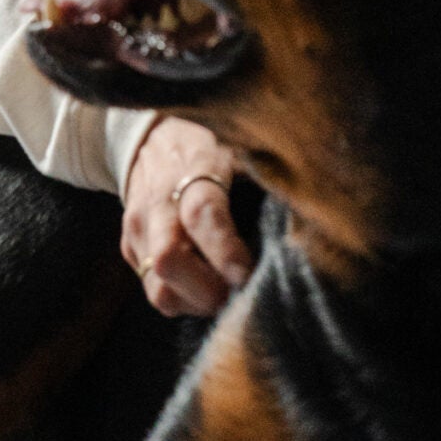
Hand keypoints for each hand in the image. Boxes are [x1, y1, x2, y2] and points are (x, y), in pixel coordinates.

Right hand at [122, 117, 251, 315]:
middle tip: (241, 295)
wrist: (154, 138)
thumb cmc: (213, 145)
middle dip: (208, 291)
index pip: (202, 214)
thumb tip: (310, 215)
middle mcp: (157, 202)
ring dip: (195, 302)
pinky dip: (184, 300)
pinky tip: (206, 289)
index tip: (248, 275)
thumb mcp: (242, 146)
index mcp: (193, 169)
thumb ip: (267, 177)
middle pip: (169, 260)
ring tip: (226, 295)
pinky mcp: (130, 249)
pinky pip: (154, 291)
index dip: (225, 250)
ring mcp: (138, 228)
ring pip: (157, 287)